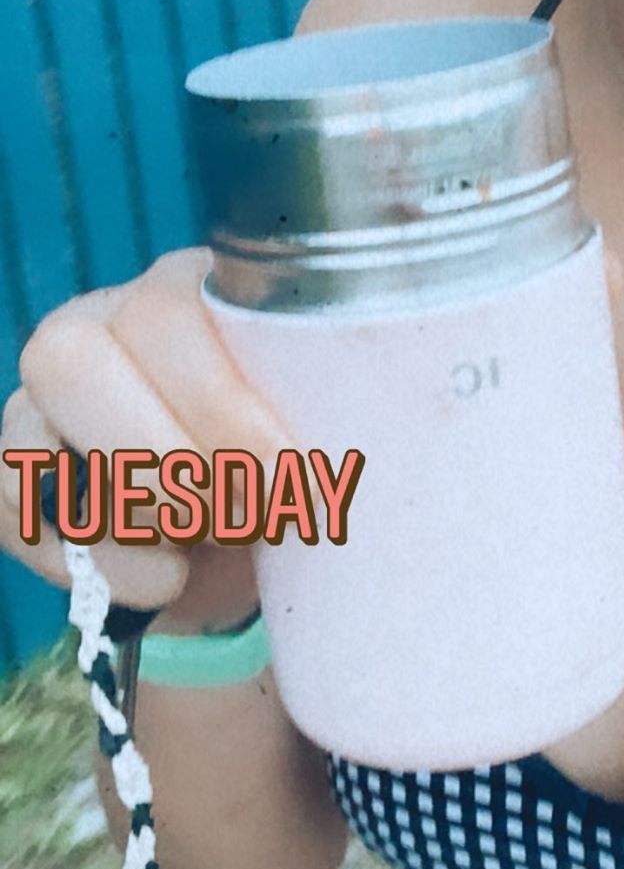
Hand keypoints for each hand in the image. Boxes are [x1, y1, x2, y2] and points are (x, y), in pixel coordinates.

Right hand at [0, 248, 292, 615]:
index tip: (289, 477)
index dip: (221, 406)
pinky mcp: (19, 472)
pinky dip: (94, 561)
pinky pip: (15, 511)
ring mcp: (42, 396)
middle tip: (248, 519)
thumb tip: (346, 444)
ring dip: (134, 513)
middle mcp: (98, 323)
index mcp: (181, 290)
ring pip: (33, 438)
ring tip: (209, 544)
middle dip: (169, 463)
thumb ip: (326, 407)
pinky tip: (163, 578)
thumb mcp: (322, 421)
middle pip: (74, 363)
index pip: (163, 317)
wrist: (256, 537)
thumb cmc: (296, 462)